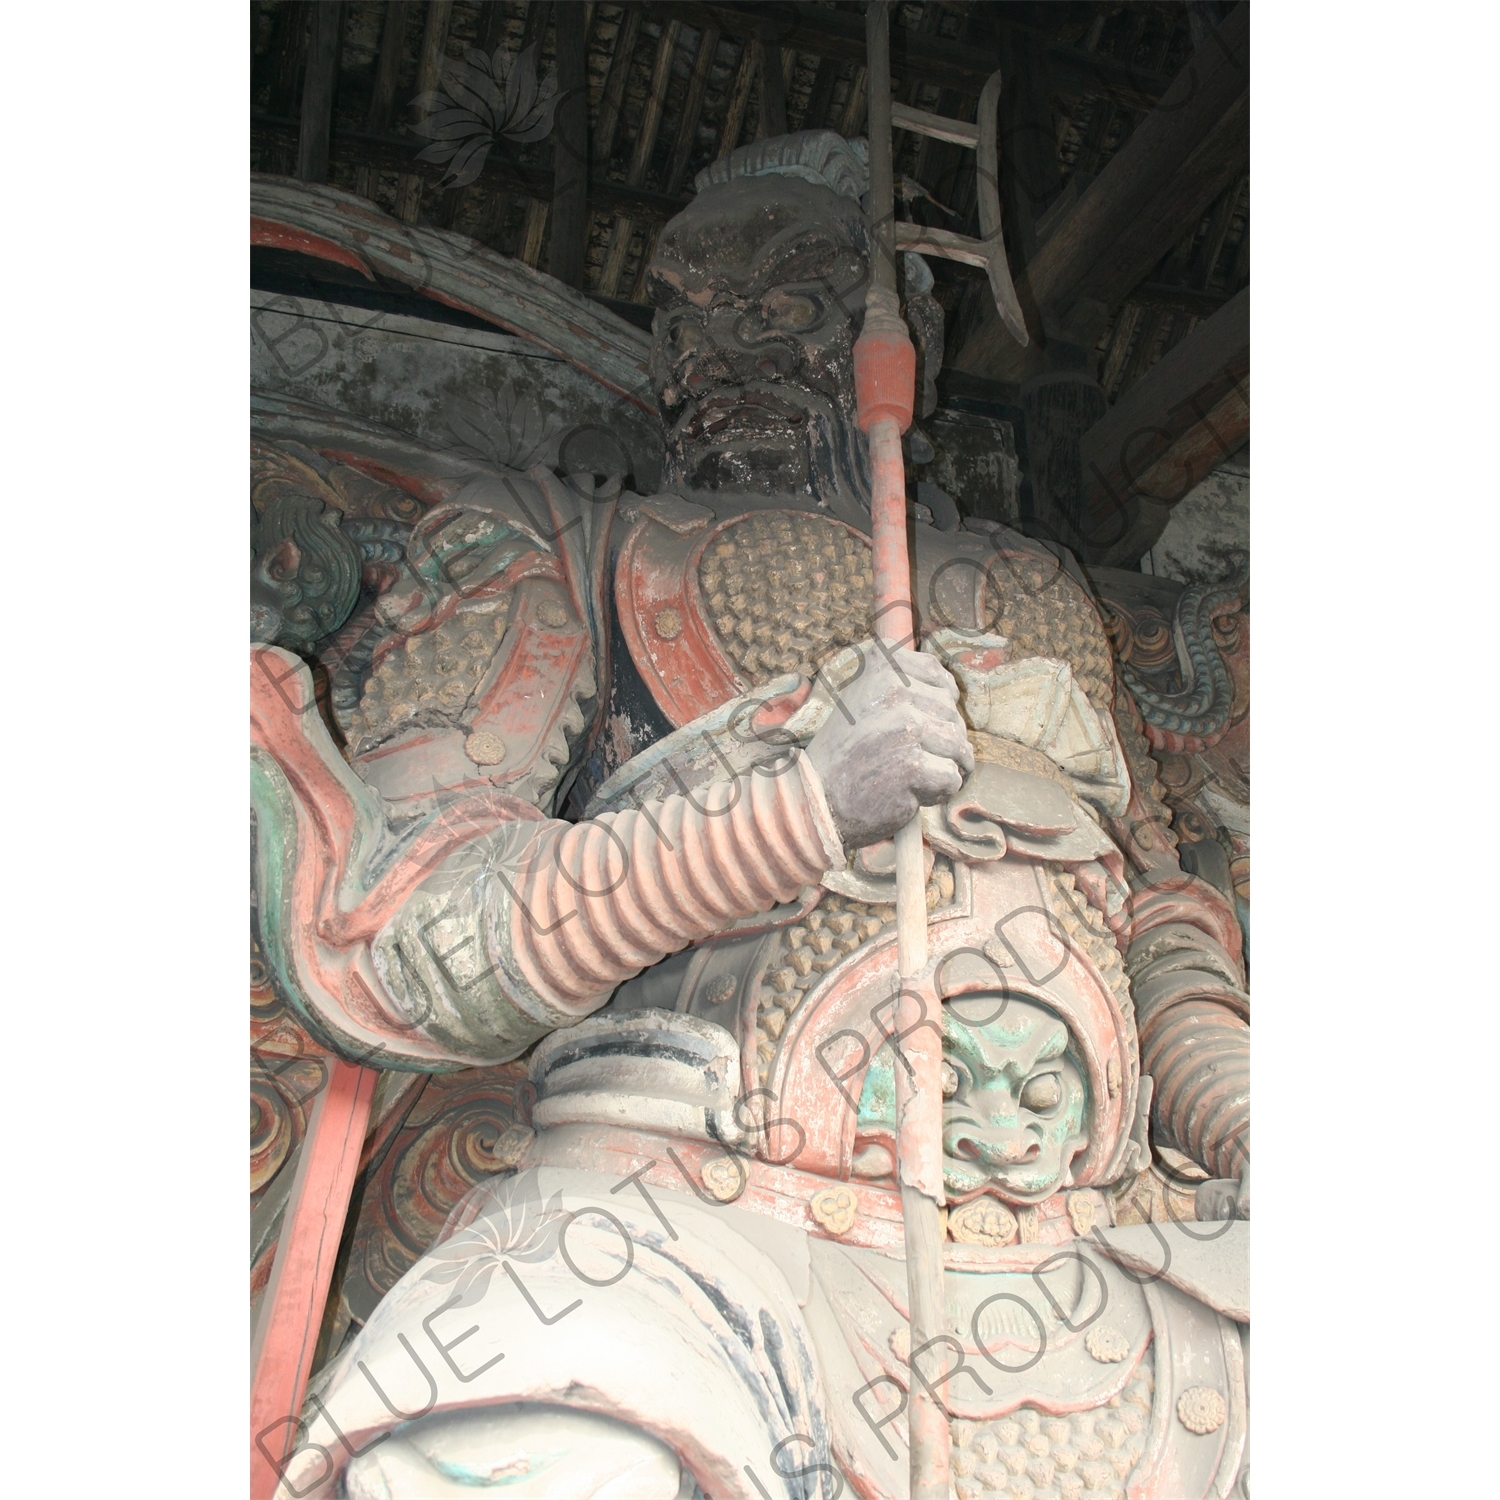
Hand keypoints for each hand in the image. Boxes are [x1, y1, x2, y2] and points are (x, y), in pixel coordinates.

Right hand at [805, 641, 973, 849]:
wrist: (817, 798)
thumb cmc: (847, 752)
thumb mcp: (863, 697)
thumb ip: (899, 681)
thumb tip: (942, 673)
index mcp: (883, 666)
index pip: (940, 678)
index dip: (936, 707)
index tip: (909, 726)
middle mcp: (895, 690)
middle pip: (953, 715)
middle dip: (940, 743)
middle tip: (902, 758)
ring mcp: (905, 727)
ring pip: (958, 747)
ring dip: (942, 768)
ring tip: (908, 776)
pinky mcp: (912, 765)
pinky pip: (952, 778)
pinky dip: (937, 793)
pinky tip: (907, 792)